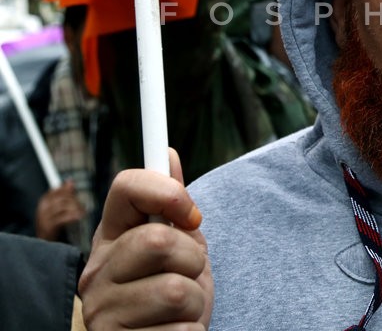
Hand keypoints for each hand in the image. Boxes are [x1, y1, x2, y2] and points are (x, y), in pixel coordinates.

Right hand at [35, 180, 85, 240]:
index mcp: (43, 204)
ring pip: (62, 207)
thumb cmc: (56, 226)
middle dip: (74, 201)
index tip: (75, 196)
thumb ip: (65, 195)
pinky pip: (62, 219)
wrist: (48, 248)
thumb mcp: (60, 210)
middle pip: (60, 198)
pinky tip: (79, 218)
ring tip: (82, 213)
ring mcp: (43, 220)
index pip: (55, 191)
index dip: (66, 191)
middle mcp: (41, 210)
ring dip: (75, 209)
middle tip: (82, 206)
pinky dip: (72, 217)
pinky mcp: (48, 229)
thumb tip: (70, 180)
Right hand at [79, 150, 211, 329]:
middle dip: (193, 259)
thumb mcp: (179, 249)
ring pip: (176, 291)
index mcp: (111, 238)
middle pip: (159, 240)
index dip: (168, 191)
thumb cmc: (171, 297)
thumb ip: (173, 210)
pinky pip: (180, 330)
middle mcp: (96, 273)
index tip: (192, 215)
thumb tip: (167, 155)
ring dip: (196, 302)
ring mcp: (102, 312)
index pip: (126, 187)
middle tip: (189, 275)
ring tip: (182, 310)